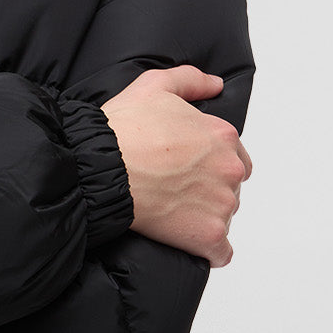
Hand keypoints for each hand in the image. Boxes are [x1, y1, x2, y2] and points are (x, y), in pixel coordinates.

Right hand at [100, 66, 251, 266]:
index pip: (232, 156)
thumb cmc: (123, 128)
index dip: (206, 163)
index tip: (182, 168)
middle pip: (229, 187)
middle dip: (207, 190)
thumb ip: (190, 80)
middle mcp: (230, 169)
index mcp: (222, 136)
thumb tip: (216, 85)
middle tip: (173, 190)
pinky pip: (220, 252)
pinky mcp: (208, 235)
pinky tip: (185, 241)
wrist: (101, 167)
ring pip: (222, 216)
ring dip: (202, 216)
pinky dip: (207, 250)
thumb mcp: (154, 85)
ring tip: (169, 212)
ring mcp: (222, 204)